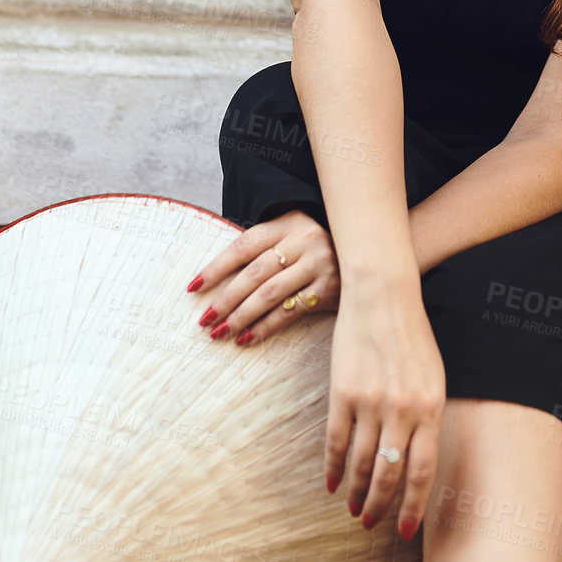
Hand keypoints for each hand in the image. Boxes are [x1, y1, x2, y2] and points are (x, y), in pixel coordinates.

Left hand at [186, 210, 339, 344]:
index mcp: (288, 222)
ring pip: (269, 294)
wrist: (368, 252)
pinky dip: (266, 327)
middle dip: (224, 299)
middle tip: (203, 319)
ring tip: (219, 332)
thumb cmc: (317, 248)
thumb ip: (265, 250)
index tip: (192, 287)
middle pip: (254, 273)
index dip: (216, 267)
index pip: (244, 245)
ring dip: (240, 316)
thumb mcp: (293, 236)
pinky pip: (290, 311)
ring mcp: (319, 264)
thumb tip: (217, 280)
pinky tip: (247, 339)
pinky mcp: (329, 288)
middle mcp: (303, 240)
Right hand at [326, 279, 445, 538]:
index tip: (404, 533)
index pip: (422, 473)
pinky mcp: (343, 393)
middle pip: (389, 475)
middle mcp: (402, 409)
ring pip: (360, 463)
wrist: (382, 296)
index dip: (413, 508)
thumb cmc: (412, 337)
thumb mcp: (433, 377)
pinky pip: (335, 441)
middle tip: (370, 524)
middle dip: (380, 506)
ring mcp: (370, 402)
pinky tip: (330, 483)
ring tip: (352, 508)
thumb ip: (427, 417)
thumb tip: (417, 459)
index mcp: (431, 408)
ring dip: (355, 491)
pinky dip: (332, 467)